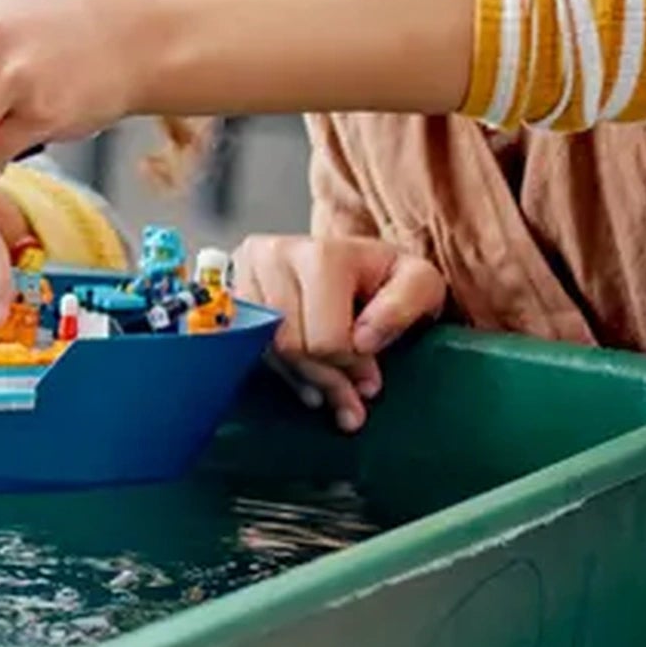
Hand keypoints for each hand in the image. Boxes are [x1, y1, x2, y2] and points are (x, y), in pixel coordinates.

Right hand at [232, 234, 445, 432]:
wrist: (352, 260)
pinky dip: (272, 366)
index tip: (370, 381)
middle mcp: (273, 253)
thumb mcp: (419, 283)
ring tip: (325, 387)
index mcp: (322, 252)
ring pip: (261, 349)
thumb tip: (364, 339)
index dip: (350, 369)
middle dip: (324, 377)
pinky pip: (240, 344)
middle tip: (349, 394)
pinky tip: (297, 374)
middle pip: (288, 345)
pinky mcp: (226, 286)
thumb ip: (402, 307)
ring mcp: (243, 268)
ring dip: (298, 376)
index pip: (323, 339)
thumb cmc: (386, 276)